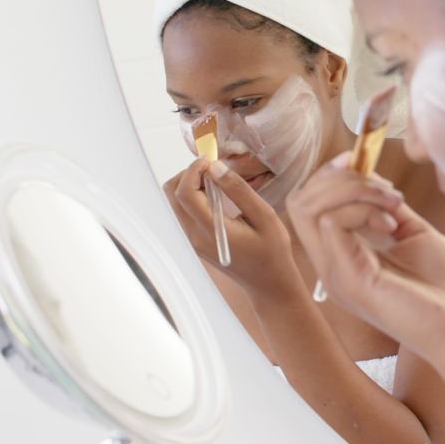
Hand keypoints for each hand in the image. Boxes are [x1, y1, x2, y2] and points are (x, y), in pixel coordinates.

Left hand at [163, 158, 301, 298]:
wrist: (268, 283)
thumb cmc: (272, 251)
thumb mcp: (264, 217)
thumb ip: (239, 190)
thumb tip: (216, 167)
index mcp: (211, 230)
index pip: (185, 192)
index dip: (193, 170)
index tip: (212, 160)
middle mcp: (194, 236)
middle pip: (172, 194)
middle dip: (189, 174)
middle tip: (215, 170)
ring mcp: (192, 240)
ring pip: (175, 201)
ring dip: (192, 185)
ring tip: (218, 183)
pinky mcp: (195, 241)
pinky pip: (184, 211)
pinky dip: (195, 197)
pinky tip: (218, 197)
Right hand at [287, 153, 444, 372]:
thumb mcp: (416, 236)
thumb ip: (389, 212)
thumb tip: (376, 182)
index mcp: (346, 259)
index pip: (309, 205)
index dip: (333, 176)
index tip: (369, 167)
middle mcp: (334, 268)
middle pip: (301, 201)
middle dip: (340, 176)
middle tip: (383, 185)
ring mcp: (338, 275)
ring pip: (309, 207)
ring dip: (354, 189)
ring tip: (393, 204)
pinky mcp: (352, 280)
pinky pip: (331, 223)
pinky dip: (362, 208)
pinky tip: (393, 224)